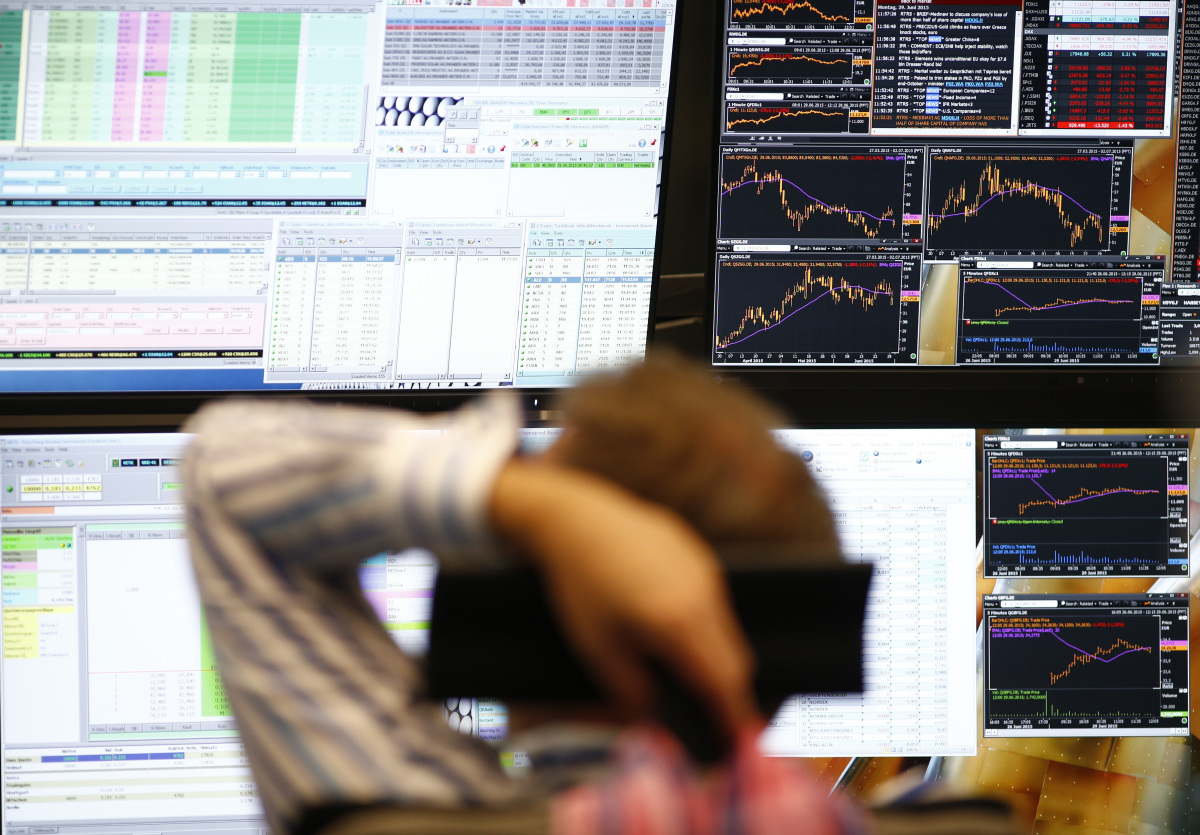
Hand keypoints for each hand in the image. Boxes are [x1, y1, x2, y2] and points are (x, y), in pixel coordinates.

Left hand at [490, 458, 759, 739]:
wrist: (574, 518)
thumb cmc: (580, 587)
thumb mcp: (599, 651)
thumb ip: (635, 695)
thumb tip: (659, 723)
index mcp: (680, 623)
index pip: (724, 683)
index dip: (734, 718)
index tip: (734, 743)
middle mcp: (704, 595)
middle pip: (735, 660)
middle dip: (727, 693)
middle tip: (713, 718)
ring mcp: (706, 570)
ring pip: (727, 629)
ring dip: (716, 658)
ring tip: (689, 675)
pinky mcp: (698, 554)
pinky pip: (714, 601)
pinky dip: (705, 626)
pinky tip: (673, 629)